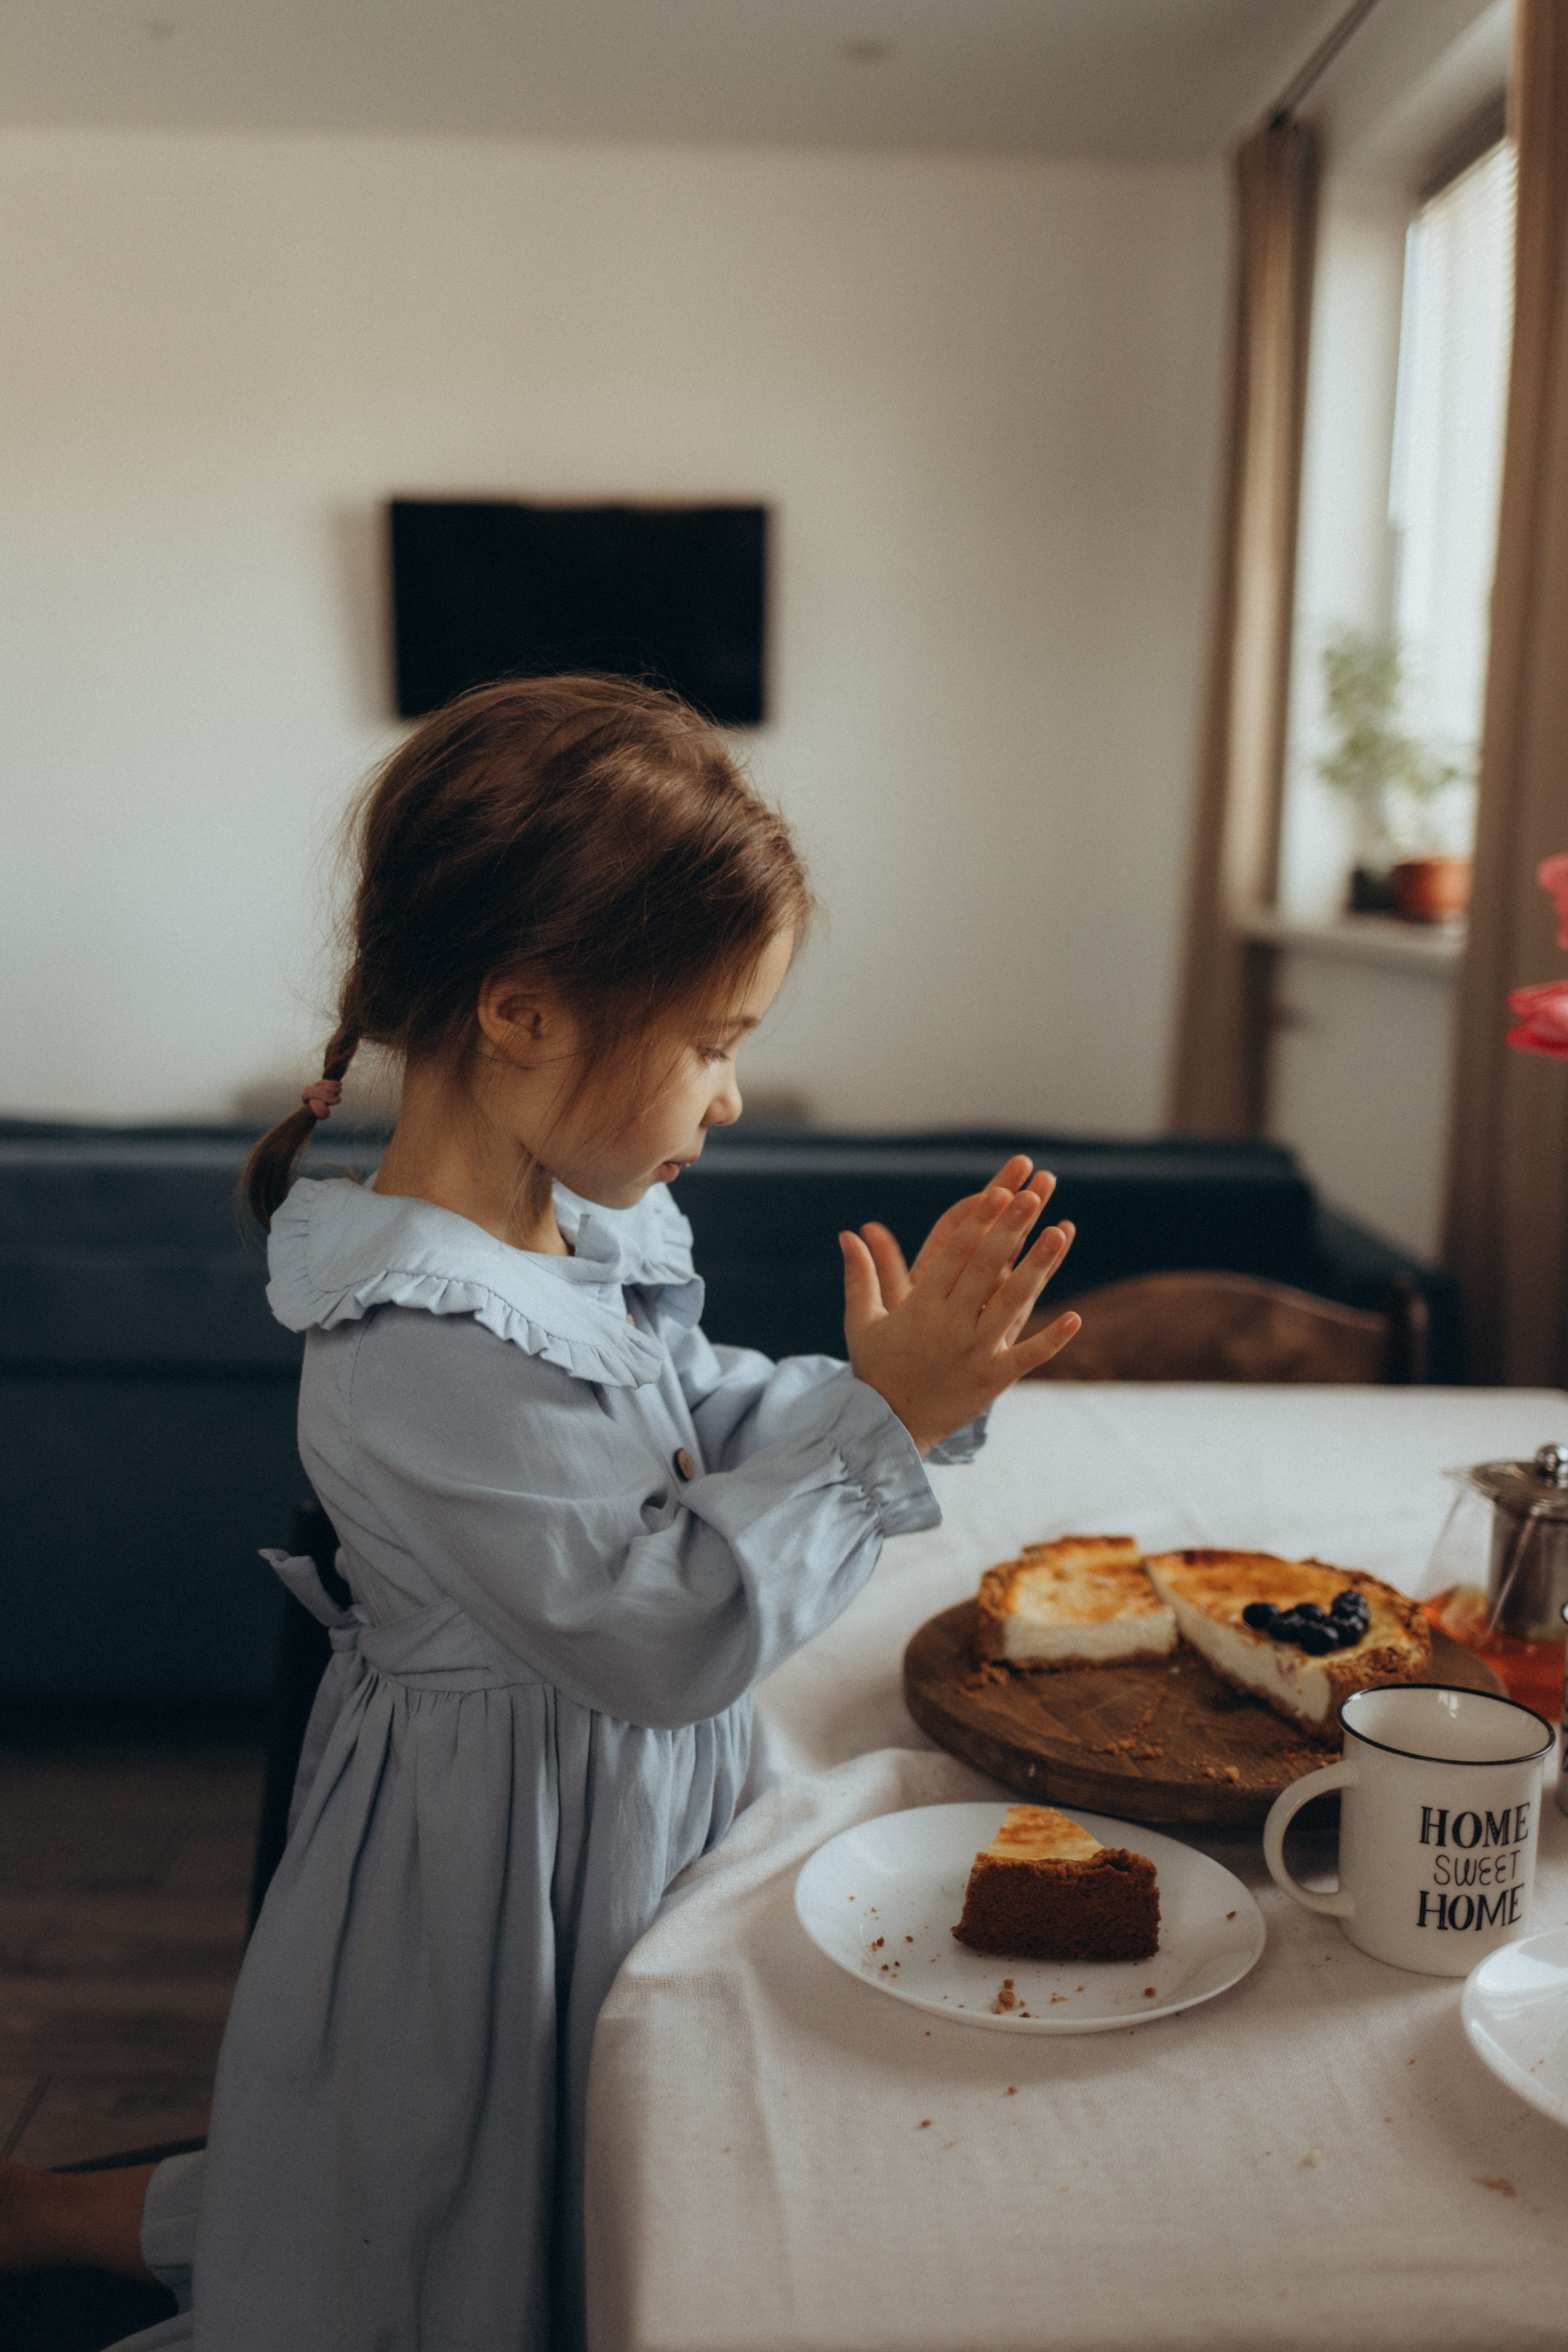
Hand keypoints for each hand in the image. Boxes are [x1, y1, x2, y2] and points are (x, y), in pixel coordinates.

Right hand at [839, 1154, 1079, 1454]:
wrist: (886, 1428)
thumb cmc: (875, 1369)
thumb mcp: (862, 1321)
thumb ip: (861, 1276)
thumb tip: (848, 1234)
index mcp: (920, 1307)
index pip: (953, 1255)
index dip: (977, 1223)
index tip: (998, 1192)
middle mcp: (949, 1325)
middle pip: (985, 1268)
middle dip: (1010, 1229)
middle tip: (1032, 1196)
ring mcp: (974, 1353)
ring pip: (1011, 1303)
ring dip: (1037, 1267)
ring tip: (1059, 1233)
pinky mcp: (992, 1381)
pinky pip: (1026, 1357)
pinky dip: (1051, 1339)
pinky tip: (1075, 1318)